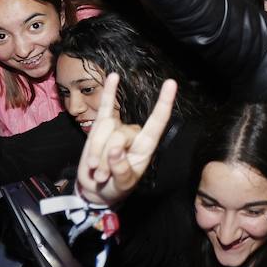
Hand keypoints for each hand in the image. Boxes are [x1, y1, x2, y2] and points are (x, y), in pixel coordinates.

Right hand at [76, 75, 176, 205]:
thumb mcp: (122, 185)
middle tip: (102, 176)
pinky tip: (113, 76)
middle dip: (106, 158)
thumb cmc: (115, 187)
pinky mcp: (100, 126)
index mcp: (145, 146)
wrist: (95, 189)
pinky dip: (109, 92)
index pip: (157, 122)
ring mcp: (117, 128)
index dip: (164, 103)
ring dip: (95, 152)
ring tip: (96, 169)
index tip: (171, 84)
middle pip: (118, 135)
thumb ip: (120, 169)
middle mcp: (133, 134)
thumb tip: (115, 149)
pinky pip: (105, 107)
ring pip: (103, 129)